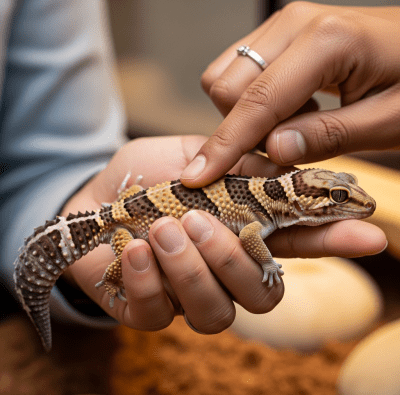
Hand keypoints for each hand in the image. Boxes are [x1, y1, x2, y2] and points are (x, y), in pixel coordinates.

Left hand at [61, 135, 385, 332]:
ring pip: (216, 313)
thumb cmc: (146, 174)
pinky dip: (149, 278)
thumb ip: (235, 166)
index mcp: (242, 233)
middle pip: (260, 294)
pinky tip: (135, 250)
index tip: (367, 232)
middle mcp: (223, 272)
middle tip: (200, 220)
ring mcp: (188, 296)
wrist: (93, 194)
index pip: (296, 244)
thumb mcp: (192, 156)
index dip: (332, 241)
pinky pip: (160, 313)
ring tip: (162, 230)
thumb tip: (282, 169)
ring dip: (191, 268)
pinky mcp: (149, 310)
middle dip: (234, 259)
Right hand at [180, 3, 399, 186]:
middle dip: (239, 129)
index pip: (256, 102)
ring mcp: (283, 25)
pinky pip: (239, 72)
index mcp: (326, 42)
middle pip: (226, 87)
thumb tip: (273, 150)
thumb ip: (329, 136)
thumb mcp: (389, 121)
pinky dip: (252, 102)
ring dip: (245, 115)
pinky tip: (290, 108)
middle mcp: (294, 23)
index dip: (224, 146)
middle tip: (283, 147)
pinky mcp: (279, 35)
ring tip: (293, 124)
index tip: (196, 178)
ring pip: (225, 78)